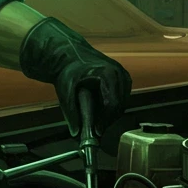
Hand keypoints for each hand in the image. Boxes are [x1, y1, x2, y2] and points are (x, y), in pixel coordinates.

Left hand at [19, 18, 131, 136]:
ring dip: (111, 114)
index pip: (112, 103)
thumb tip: (76, 132)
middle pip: (119, 105)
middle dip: (108, 119)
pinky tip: (101, 112)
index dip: (105, 120)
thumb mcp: (65, 91)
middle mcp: (119, 73)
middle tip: (96, 129)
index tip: (96, 131)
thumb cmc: (68, 71)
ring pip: (122, 102)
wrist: (69, 55)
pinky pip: (121, 97)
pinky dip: (113, 106)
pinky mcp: (122, 77)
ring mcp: (122, 74)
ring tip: (97, 122)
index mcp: (107, 74)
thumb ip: (71, 112)